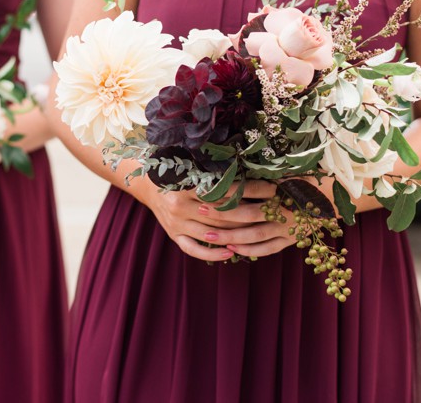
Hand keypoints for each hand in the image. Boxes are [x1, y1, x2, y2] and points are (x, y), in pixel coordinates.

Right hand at [142, 180, 294, 260]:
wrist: (148, 185)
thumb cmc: (178, 173)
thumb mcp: (194, 167)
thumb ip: (217, 171)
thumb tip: (253, 167)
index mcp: (187, 183)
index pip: (226, 189)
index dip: (252, 190)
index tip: (273, 189)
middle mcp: (180, 204)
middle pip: (222, 214)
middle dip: (250, 213)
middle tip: (273, 211)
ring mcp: (177, 223)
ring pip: (212, 233)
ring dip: (237, 234)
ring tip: (259, 231)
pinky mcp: (174, 235)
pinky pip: (194, 250)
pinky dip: (213, 253)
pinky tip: (231, 253)